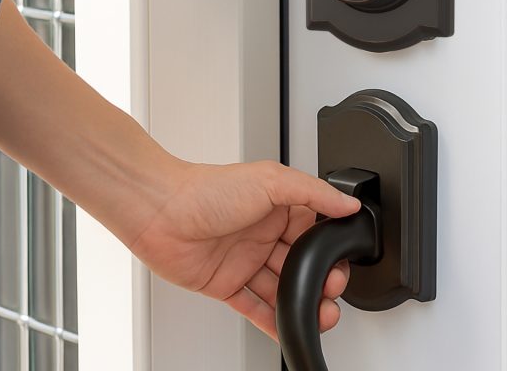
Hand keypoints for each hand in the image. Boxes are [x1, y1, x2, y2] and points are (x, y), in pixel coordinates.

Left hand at [128, 160, 361, 339]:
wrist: (158, 211)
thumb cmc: (206, 189)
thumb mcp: (271, 180)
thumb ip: (314, 193)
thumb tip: (348, 204)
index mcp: (276, 207)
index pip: (314, 233)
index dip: (329, 251)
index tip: (340, 264)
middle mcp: (261, 233)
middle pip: (301, 265)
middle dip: (320, 282)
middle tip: (330, 292)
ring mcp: (243, 260)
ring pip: (282, 289)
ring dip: (301, 303)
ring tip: (319, 315)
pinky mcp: (224, 284)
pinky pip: (253, 306)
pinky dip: (272, 321)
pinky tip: (288, 327)